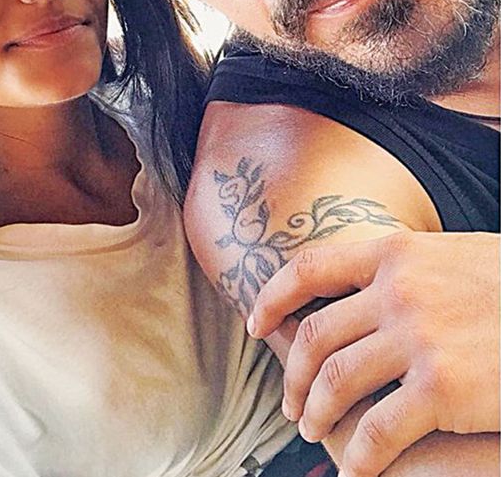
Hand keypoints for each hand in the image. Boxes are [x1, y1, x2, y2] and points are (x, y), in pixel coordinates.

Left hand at [247, 231, 500, 476]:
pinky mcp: (441, 389)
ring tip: (312, 431)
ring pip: (336, 383)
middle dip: (294, 376)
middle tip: (291, 404)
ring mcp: (418, 338)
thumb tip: (360, 284)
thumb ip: (403, 268)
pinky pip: (377, 431)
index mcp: (396, 254)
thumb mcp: (452, 257)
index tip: (256, 324)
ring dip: (315, 413)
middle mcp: (398, 291)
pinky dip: (358, 458)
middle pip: (317, 336)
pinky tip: (356, 471)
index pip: (310, 267)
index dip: (273, 296)